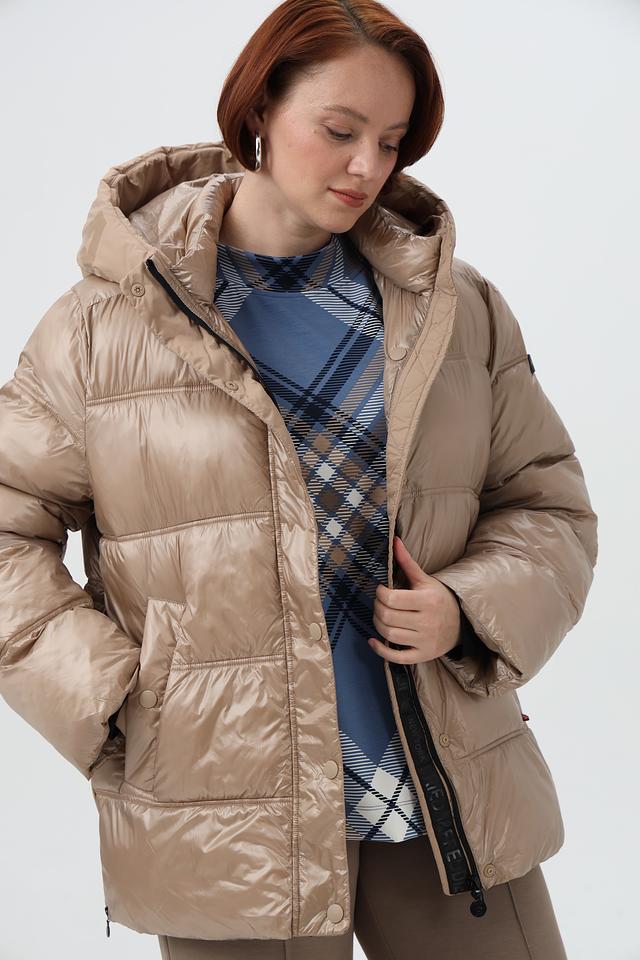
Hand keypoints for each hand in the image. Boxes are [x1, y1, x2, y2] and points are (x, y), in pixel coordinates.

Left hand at [368, 536, 460, 663]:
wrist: (461, 624)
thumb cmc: (439, 599)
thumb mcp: (426, 580)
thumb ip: (407, 563)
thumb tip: (395, 541)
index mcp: (427, 601)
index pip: (391, 599)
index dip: (380, 593)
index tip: (381, 590)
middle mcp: (426, 622)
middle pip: (387, 617)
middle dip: (377, 608)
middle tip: (379, 603)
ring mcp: (424, 641)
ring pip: (389, 635)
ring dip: (377, 625)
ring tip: (380, 616)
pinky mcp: (422, 655)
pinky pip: (396, 657)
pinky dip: (380, 650)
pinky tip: (373, 640)